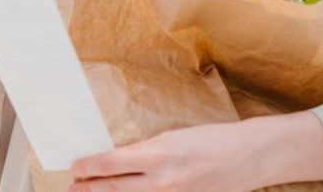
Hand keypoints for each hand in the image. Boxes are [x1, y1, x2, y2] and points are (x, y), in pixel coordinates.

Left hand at [68, 122, 262, 191]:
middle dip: (91, 188)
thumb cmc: (213, 139)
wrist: (249, 156)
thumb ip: (146, 151)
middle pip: (116, 188)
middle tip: (73, 187)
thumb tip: (121, 160)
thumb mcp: (173, 137)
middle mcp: (164, 180)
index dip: (89, 167)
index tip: (76, 167)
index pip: (112, 163)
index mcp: (159, 154)